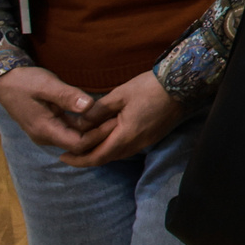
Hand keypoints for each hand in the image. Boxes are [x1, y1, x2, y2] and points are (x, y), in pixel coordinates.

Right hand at [0, 66, 112, 151]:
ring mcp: (47, 132)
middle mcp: (46, 136)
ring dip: (94, 131)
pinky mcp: (50, 126)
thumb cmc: (24, 81)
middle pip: (79, 145)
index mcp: (45, 130)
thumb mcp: (46, 85)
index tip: (116, 121)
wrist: (5, 81)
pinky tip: (100, 116)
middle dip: (100, 135)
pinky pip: (71, 131)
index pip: (78, 144)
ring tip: (115, 117)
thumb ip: (67, 96)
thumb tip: (89, 106)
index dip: (98, 136)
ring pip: (76, 139)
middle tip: (120, 120)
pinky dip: (85, 126)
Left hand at [68, 72, 185, 168]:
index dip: (78, 160)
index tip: (62, 157)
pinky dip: (113, 146)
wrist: (182, 84)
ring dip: (101, 152)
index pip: (97, 156)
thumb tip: (79, 124)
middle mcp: (136, 144)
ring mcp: (146, 141)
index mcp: (126, 135)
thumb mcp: (119, 95)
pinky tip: (107, 137)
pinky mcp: (152, 136)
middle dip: (87, 158)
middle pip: (107, 158)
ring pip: (118, 154)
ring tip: (85, 145)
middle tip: (70, 152)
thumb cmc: (149, 87)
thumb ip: (97, 111)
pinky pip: (128, 148)